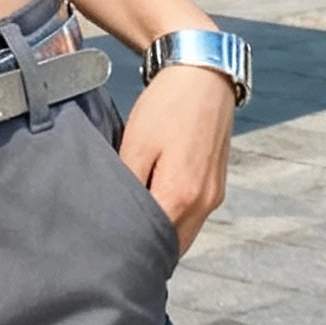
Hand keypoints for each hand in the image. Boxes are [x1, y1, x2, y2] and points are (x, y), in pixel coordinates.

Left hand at [117, 61, 235, 258]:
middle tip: (115, 239)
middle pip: (172, 246)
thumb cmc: (167, 107)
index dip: (130, 247)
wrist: (203, 77)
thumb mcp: (135, 144)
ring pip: (184, 233)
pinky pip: (193, 217)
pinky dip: (174, 219)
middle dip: (146, 247)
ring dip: (161, 233)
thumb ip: (128, 187)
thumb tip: (116, 218)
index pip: (153, 242)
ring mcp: (214, 196)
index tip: (108, 247)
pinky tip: (153, 204)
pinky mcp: (217, 187)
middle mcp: (204, 203)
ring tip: (131, 222)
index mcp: (181, 195)